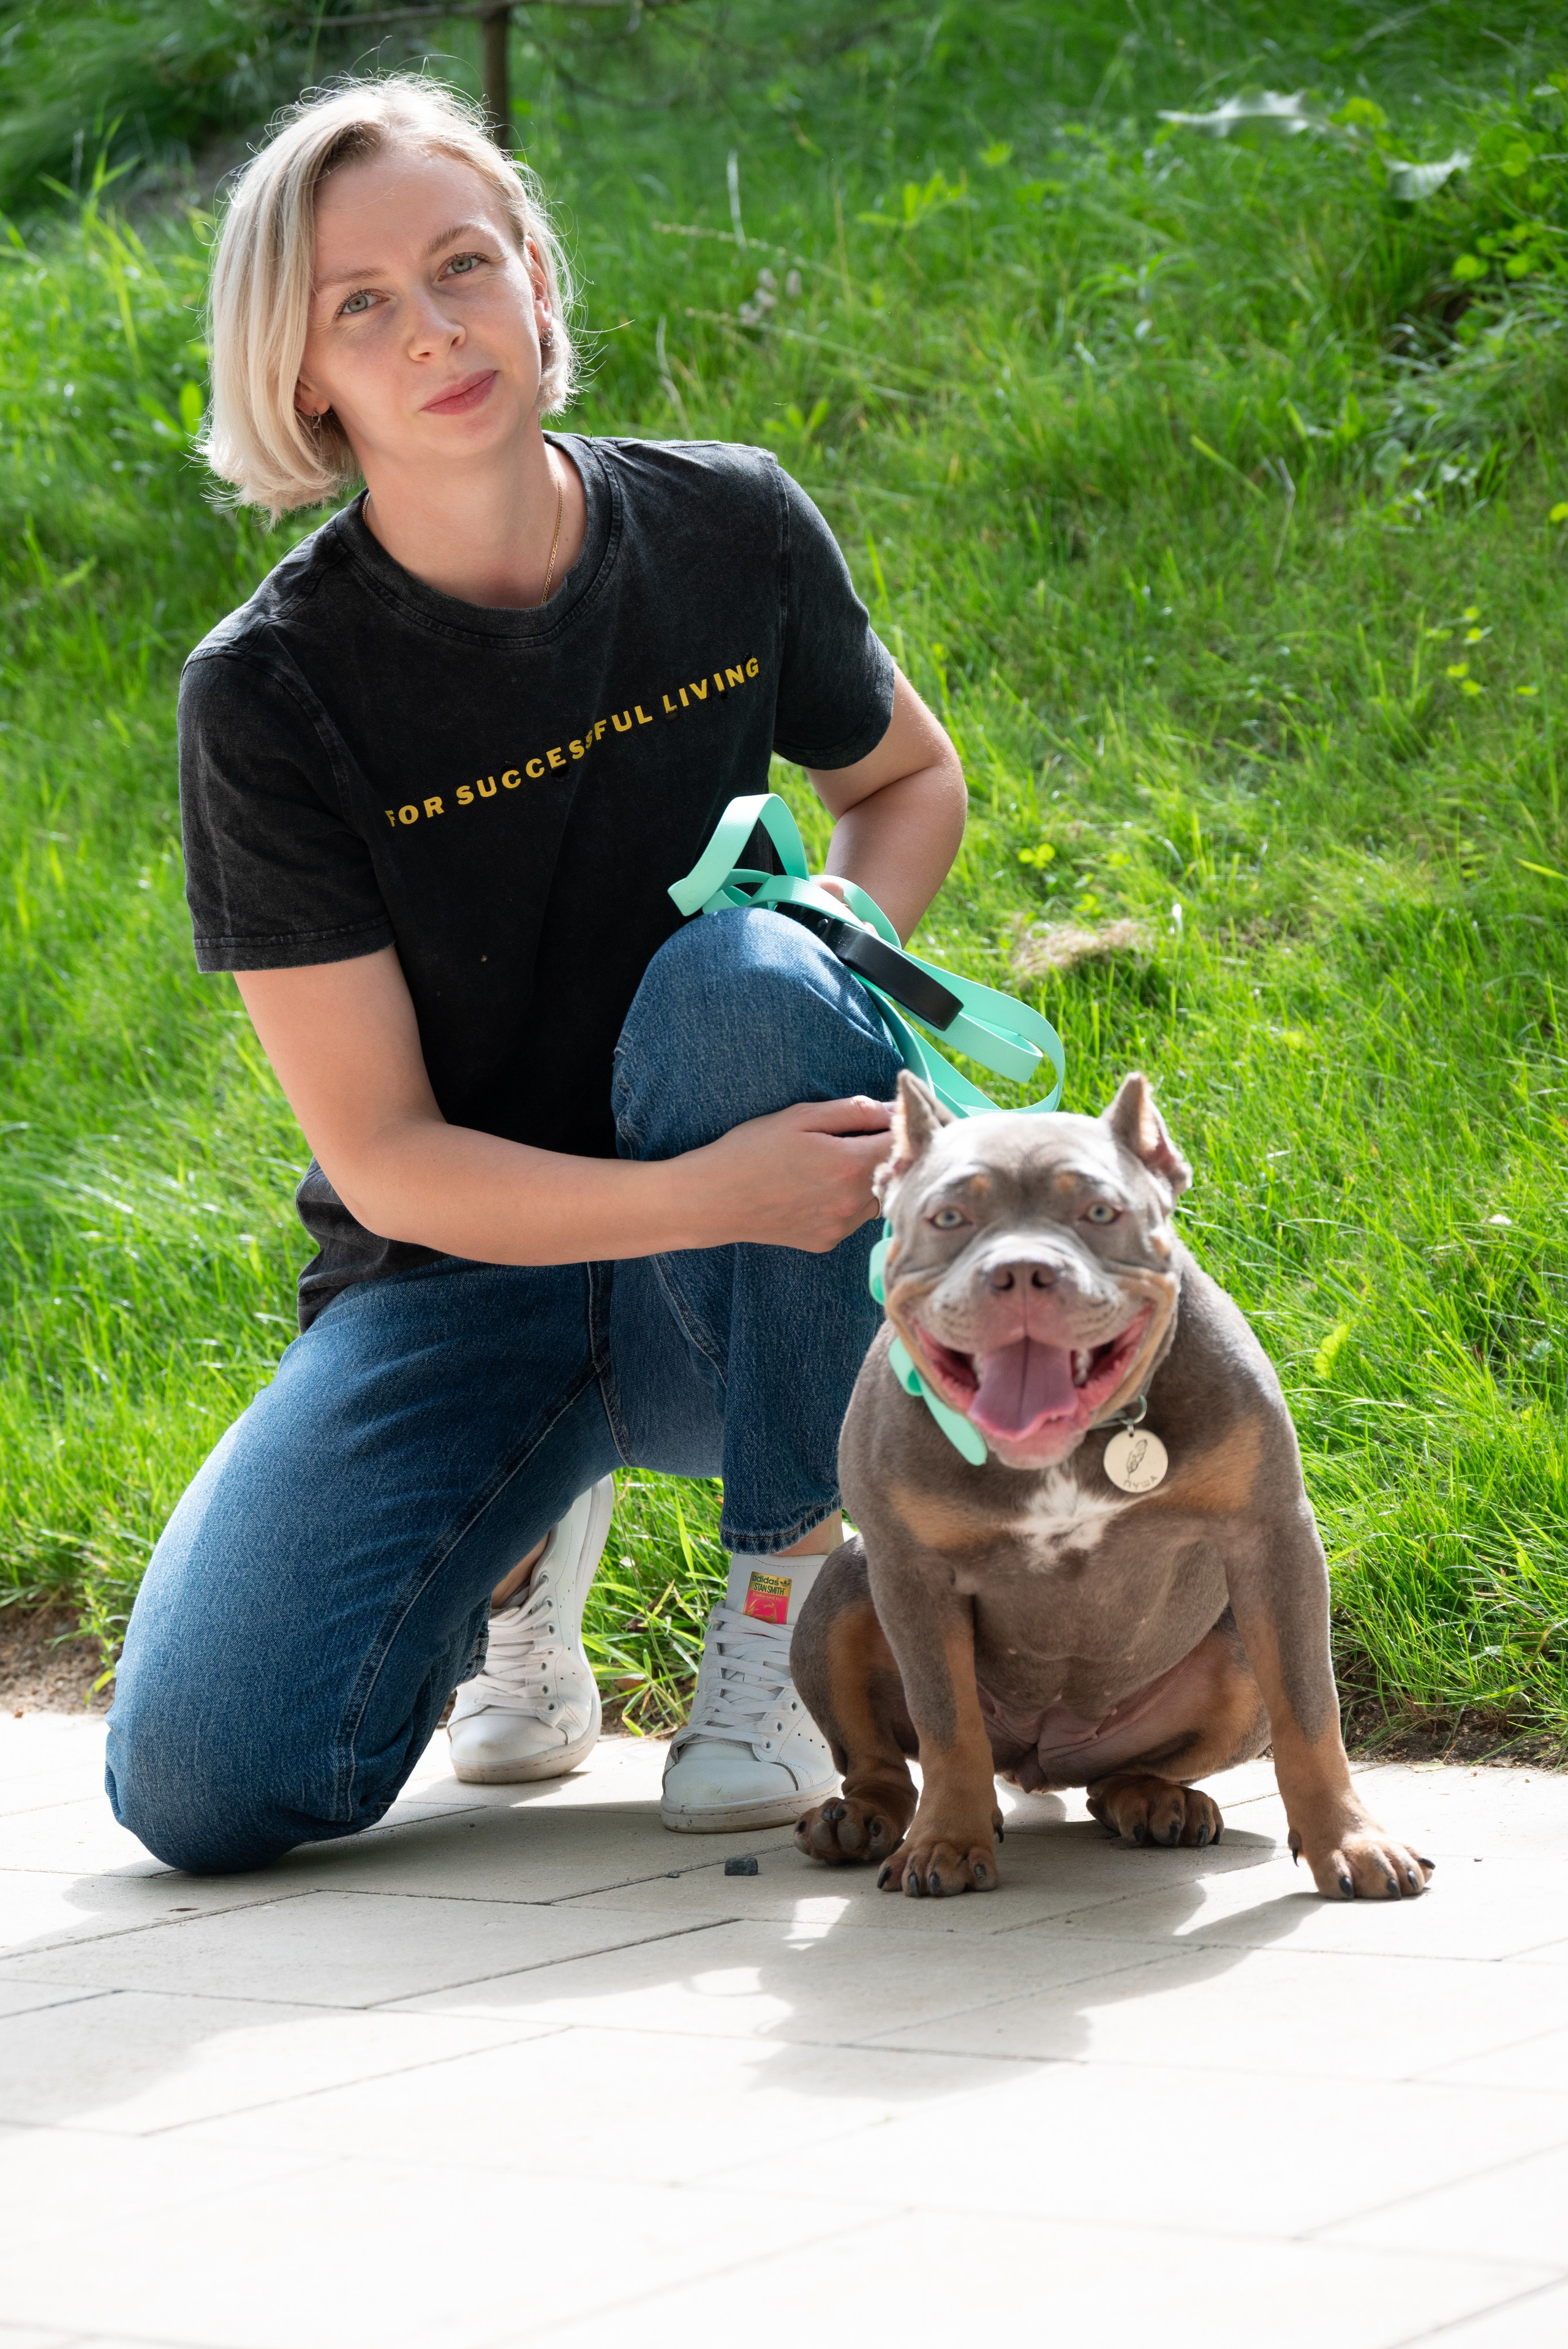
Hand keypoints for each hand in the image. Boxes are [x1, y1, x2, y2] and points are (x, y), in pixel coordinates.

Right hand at [682, 1096, 894, 1252]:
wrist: (712, 1199)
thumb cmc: (752, 1150)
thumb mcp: (801, 1116)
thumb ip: (855, 1111)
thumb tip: (894, 1110)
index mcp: (850, 1165)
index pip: (903, 1143)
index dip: (900, 1126)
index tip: (888, 1117)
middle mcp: (853, 1202)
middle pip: (893, 1172)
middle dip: (881, 1152)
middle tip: (851, 1137)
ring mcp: (841, 1227)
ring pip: (876, 1196)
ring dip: (866, 1178)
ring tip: (829, 1165)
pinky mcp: (827, 1241)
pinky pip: (853, 1216)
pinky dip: (845, 1201)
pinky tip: (815, 1189)